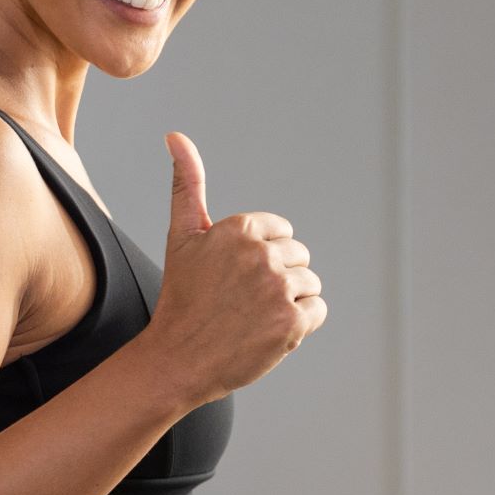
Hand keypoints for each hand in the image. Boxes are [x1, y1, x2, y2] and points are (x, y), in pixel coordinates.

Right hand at [142, 132, 326, 404]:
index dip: (262, 256)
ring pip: (310, 284)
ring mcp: (280, 289)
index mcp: (241, 229)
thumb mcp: (182, 235)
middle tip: (242, 301)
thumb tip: (176, 136)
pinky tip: (268, 331)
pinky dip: (300, 324)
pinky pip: (318, 310)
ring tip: (254, 316)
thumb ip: (188, 183)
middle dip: (277, 278)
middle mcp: (263, 254)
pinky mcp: (293, 323)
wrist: (177, 359)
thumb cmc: (181, 297)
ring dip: (290, 301)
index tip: (237, 276)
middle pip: (299, 257)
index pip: (282, 232)